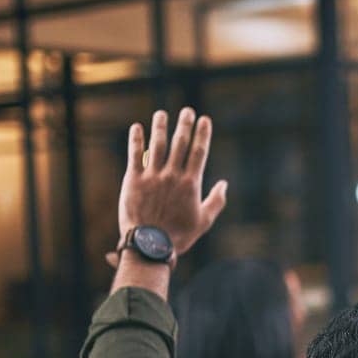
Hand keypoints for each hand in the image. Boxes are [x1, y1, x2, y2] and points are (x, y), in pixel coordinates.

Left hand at [107, 108, 227, 266]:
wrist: (150, 245)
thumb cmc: (179, 236)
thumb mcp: (204, 221)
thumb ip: (216, 201)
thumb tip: (224, 184)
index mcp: (190, 183)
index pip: (199, 151)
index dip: (203, 133)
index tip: (205, 119)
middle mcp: (172, 175)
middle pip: (180, 143)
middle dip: (185, 124)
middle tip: (187, 111)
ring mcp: (152, 176)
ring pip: (157, 144)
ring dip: (160, 126)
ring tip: (162, 114)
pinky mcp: (133, 180)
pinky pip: (134, 155)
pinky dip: (136, 140)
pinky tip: (137, 127)